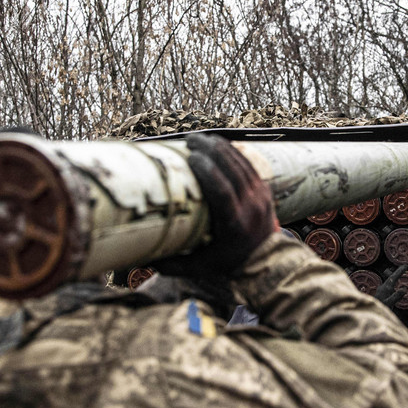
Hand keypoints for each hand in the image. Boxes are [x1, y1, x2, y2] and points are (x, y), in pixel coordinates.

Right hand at [155, 133, 276, 277]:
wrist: (267, 259)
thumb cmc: (228, 263)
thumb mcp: (201, 268)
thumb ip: (172, 265)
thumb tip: (140, 261)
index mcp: (235, 224)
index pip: (223, 191)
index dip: (208, 171)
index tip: (191, 157)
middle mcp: (251, 207)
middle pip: (231, 171)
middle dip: (211, 151)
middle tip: (190, 140)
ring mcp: (260, 195)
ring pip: (240, 163)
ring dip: (220, 147)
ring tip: (199, 139)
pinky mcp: (263, 188)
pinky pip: (248, 163)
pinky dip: (232, 151)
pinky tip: (217, 143)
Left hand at [376, 263, 407, 308]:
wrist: (370, 313)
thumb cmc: (378, 310)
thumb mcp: (389, 304)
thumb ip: (396, 296)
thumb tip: (404, 289)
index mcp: (385, 288)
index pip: (393, 278)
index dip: (399, 272)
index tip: (405, 266)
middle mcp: (383, 288)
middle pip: (391, 278)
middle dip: (397, 272)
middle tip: (404, 267)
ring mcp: (382, 291)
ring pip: (389, 282)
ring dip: (395, 277)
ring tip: (400, 273)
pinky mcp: (381, 295)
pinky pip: (389, 286)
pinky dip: (393, 283)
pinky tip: (394, 286)